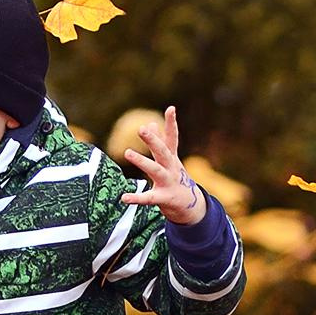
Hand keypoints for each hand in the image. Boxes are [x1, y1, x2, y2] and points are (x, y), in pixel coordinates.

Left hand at [122, 105, 207, 225]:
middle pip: (162, 151)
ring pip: (155, 170)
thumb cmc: (175, 179)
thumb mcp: (168, 160)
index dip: (171, 123)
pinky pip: (148, 198)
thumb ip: (159, 143)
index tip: (171, 108)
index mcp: (171, 158)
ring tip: (127, 152)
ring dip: (142, 161)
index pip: (171, 138)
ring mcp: (168, 182)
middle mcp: (171, 168)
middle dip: (153, 140)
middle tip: (141, 129)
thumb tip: (150, 123)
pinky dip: (136, 198)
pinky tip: (124, 197)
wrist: (191, 206)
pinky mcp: (164, 197)